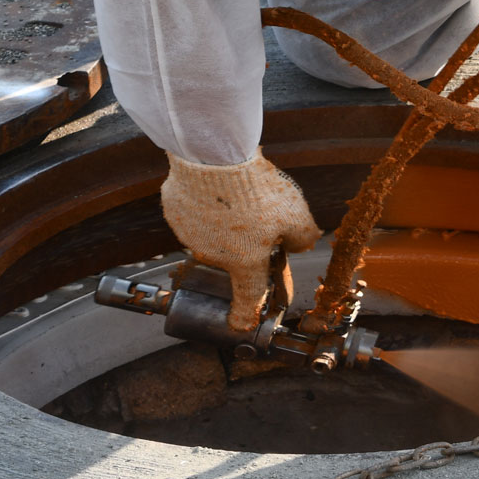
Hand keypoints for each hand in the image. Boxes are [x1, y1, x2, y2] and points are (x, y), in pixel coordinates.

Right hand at [160, 152, 321, 331]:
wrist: (214, 156)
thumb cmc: (254, 189)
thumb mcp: (296, 215)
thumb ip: (303, 237)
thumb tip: (300, 244)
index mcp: (244, 263)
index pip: (246, 301)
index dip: (245, 315)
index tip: (241, 322)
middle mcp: (214, 256)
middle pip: (233, 258)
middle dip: (245, 244)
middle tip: (259, 218)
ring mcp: (190, 236)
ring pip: (213, 235)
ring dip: (225, 224)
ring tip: (238, 196)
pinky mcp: (175, 213)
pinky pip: (194, 215)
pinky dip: (205, 206)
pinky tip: (217, 188)